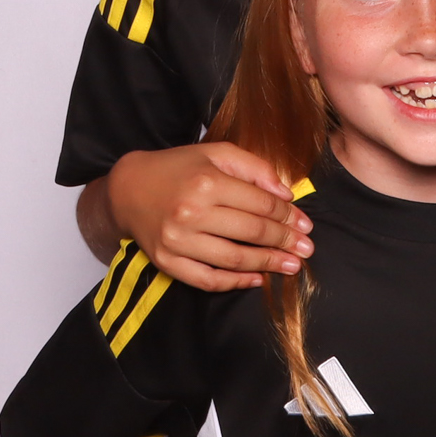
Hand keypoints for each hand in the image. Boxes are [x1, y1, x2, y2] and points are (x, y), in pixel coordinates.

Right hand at [105, 143, 312, 291]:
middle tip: (307, 248)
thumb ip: (254, 168)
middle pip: (252, 232)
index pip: (260, 204)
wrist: (128, 189)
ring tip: (292, 266)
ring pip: (234, 259)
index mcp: (207, 182)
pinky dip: (235, 283)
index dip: (288, 216)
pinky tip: (256, 279)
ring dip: (269, 264)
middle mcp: (191, 212)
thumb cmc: (178, 169)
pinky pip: (208, 279)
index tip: (305, 225)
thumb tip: (286, 195)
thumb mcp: (215, 154)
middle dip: (285, 241)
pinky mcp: (167, 262)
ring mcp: (178, 241)